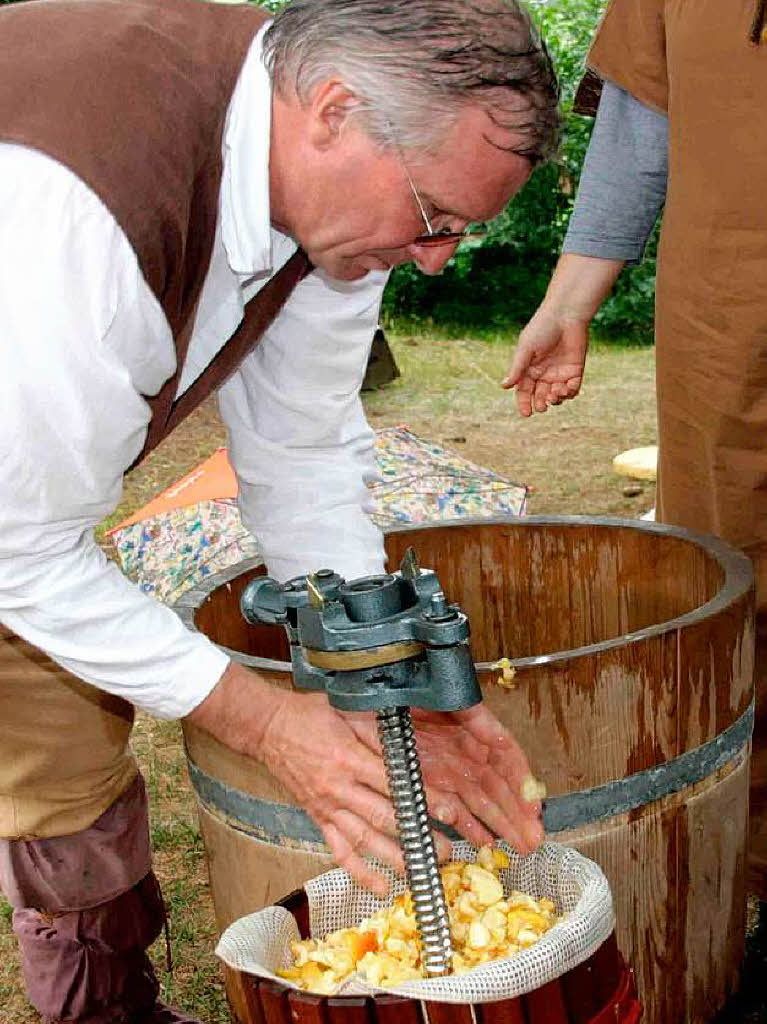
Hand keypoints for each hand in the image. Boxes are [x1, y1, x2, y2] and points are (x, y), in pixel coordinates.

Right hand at [259, 691, 543, 893]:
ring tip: (422, 873)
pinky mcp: (318, 819)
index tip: (451, 811)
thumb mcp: (347, 710)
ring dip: (394, 859)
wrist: (269, 728)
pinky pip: (339, 850)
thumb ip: (378, 729)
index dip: (424, 799)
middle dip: (417, 837)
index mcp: (350, 758)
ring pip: (364, 841)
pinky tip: (381, 887)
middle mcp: (340, 788)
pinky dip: (359, 872)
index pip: (395, 784)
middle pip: (385, 818)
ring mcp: (327, 807)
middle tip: (445, 851)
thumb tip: (412, 743)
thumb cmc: (310, 714)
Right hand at [502, 305, 588, 416]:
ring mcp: (560, 372)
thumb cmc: (542, 328)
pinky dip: (570, 393)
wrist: (566, 314)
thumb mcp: (526, 349)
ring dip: (556, 399)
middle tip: (542, 406)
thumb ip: (517, 369)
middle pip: (540, 396)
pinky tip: (566, 389)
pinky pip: (573, 389)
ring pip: (557, 395)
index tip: (526, 414)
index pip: (524, 391)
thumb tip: (504, 387)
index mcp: (529, 369)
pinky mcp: (575, 370)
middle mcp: (544, 373)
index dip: (524, 404)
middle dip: (541, 403)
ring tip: (555, 394)